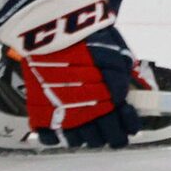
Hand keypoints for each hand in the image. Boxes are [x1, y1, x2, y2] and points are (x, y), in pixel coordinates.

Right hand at [0, 0, 149, 148]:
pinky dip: (57, 138)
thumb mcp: (118, 58)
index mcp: (110, 99)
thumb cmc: (90, 40)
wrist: (55, 30)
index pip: (122, 124)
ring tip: (91, 132)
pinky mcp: (39, 111)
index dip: (127, 128)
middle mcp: (86, 110)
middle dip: (109, 136)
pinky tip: (66, 132)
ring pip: (78, 140)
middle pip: (101, 136)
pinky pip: (49, 137)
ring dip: (87, 137)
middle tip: (112, 134)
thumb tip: (128, 98)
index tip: (131, 130)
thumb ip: (122, 81)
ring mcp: (61, 113)